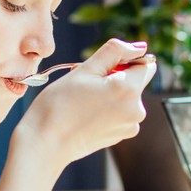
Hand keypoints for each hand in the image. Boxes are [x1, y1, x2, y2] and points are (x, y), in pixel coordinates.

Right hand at [14, 38, 156, 176]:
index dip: (125, 60)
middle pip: (135, 81)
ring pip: (126, 96)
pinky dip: (107, 108)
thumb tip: (139, 47)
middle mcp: (136, 110)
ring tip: (83, 99)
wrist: (45, 143)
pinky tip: (85, 112)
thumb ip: (115, 52)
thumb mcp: (85, 70)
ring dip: (110, 92)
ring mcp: (129, 126)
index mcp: (129, 90)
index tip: (102, 67)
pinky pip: (120, 112)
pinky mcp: (120, 136)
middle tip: (86, 83)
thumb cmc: (59, 105)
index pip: (145, 64)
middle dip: (115, 76)